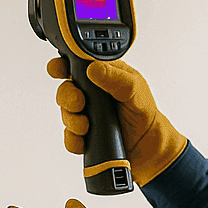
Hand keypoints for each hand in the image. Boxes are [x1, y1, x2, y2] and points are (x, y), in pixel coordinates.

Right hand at [50, 57, 187, 185]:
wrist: (149, 144)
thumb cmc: (143, 110)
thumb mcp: (135, 88)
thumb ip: (115, 77)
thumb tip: (93, 69)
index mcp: (101, 75)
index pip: (74, 64)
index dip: (61, 65)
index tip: (59, 70)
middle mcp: (90, 94)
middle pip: (64, 90)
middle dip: (68, 97)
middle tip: (80, 103)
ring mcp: (85, 114)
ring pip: (65, 114)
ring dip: (72, 120)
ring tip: (87, 126)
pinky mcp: (83, 135)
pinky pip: (69, 137)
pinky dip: (74, 140)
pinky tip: (85, 140)